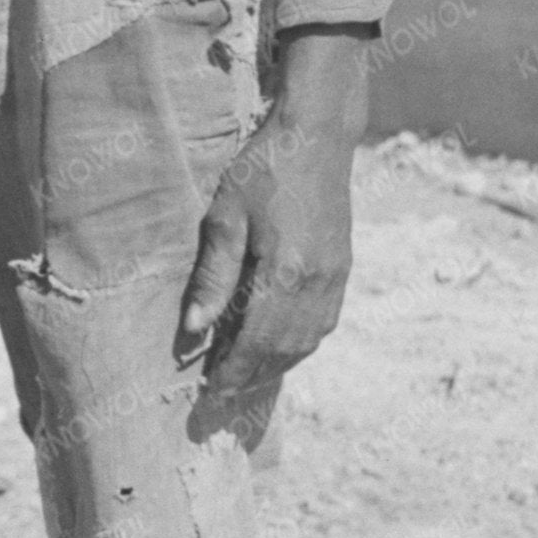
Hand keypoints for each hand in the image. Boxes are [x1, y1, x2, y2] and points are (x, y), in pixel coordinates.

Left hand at [181, 27, 369, 406]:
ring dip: (276, 365)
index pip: (256, 342)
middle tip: (220, 397)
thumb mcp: (225, 217)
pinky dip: (298, 344)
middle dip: (252, 378)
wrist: (318, 140)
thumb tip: (195, 329)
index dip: (233, 373)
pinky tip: (275, 346)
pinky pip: (322, 324)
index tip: (209, 395)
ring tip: (242, 377)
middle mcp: (318, 284)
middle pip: (284, 350)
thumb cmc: (262, 170)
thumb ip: (213, 276)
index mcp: (287, 273)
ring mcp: (336, 279)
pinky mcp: (343, 270)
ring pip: (307, 342)